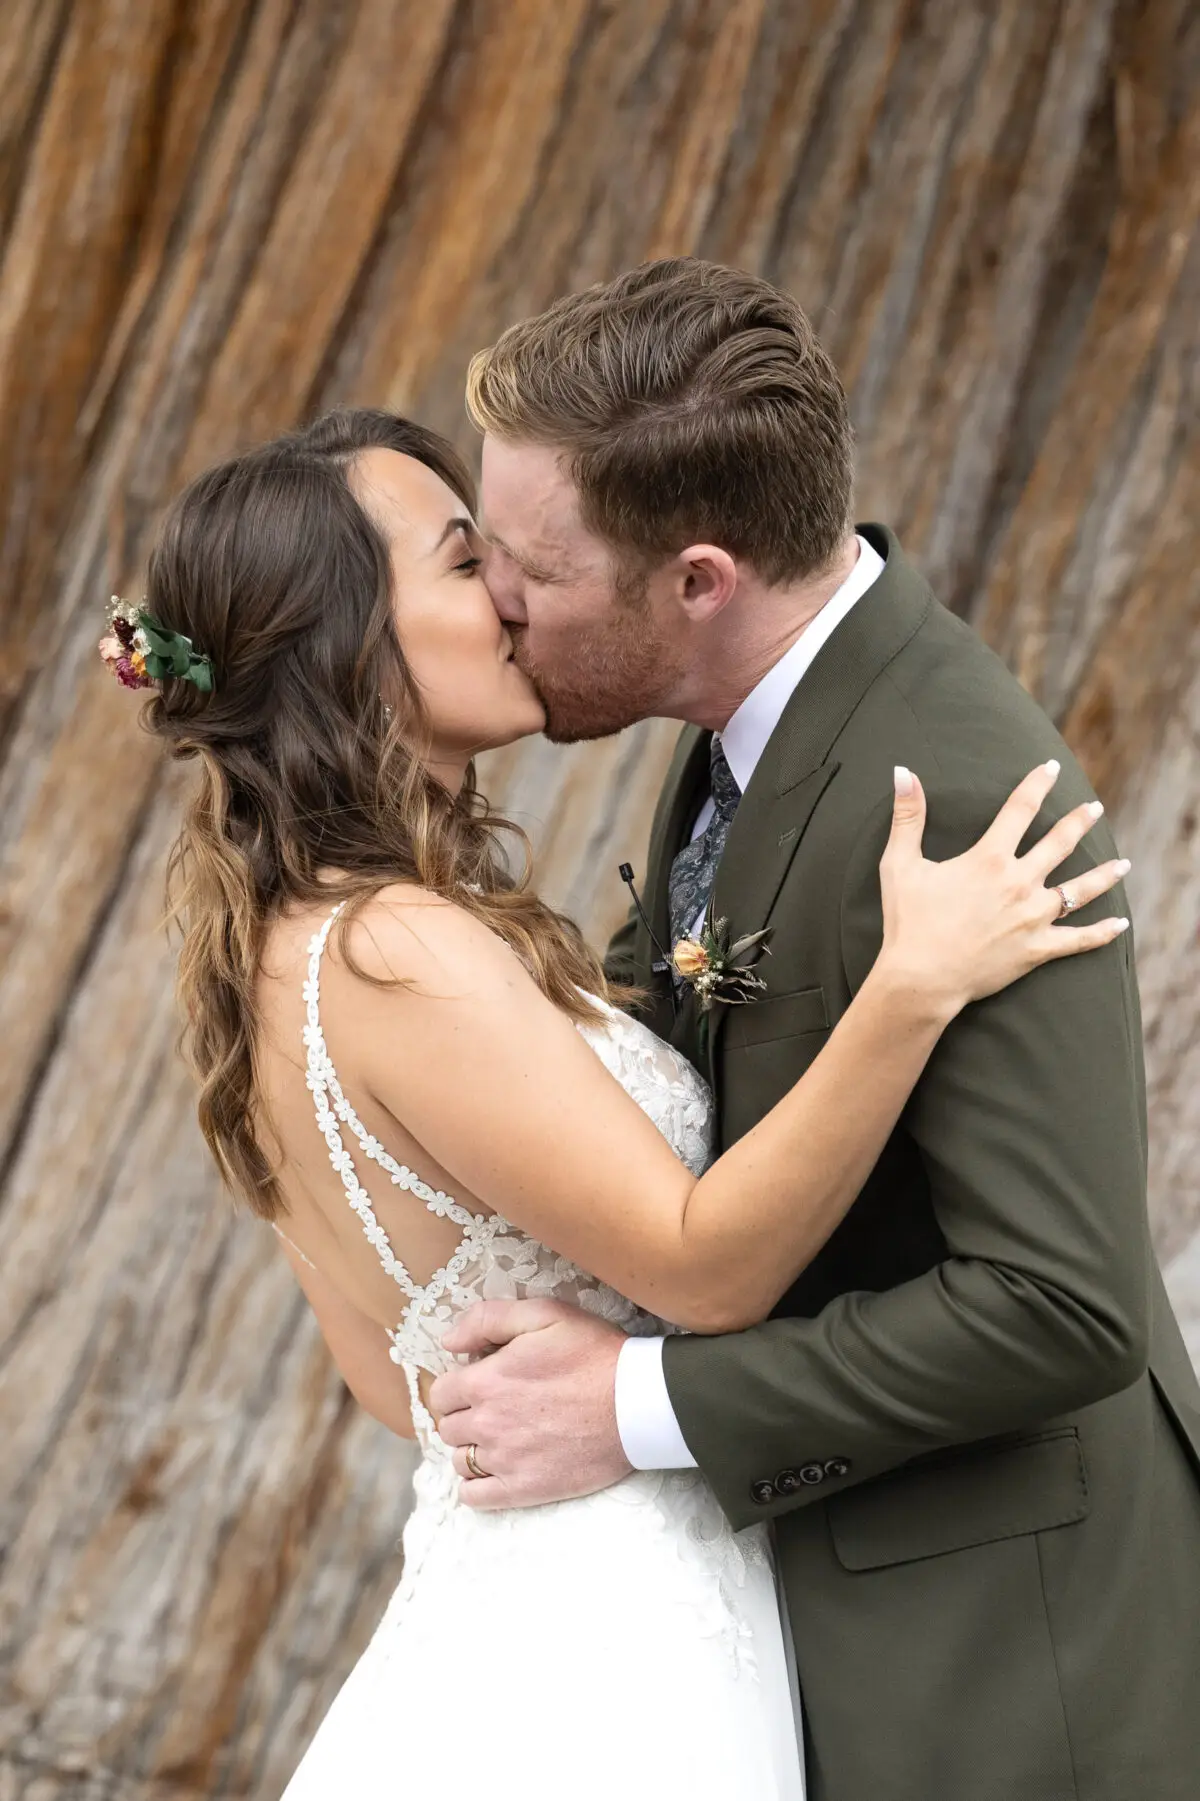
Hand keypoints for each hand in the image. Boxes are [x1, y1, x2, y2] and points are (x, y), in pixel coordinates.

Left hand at [429, 1300, 632, 1509]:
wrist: (637, 1403)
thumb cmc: (593, 1353)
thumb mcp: (544, 1314)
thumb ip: (487, 1319)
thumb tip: (448, 1342)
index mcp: (486, 1381)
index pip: (441, 1392)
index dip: (458, 1386)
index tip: (480, 1383)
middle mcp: (487, 1423)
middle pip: (449, 1427)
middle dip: (465, 1416)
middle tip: (495, 1408)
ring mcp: (505, 1460)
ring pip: (460, 1461)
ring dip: (472, 1449)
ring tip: (501, 1437)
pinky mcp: (525, 1489)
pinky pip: (474, 1497)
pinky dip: (476, 1485)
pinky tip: (496, 1469)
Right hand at [878, 760, 1130, 1018]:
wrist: (922, 978)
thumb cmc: (909, 922)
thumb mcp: (900, 864)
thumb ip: (907, 816)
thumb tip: (903, 772)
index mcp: (989, 859)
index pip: (1020, 809)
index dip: (1037, 785)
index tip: (1051, 769)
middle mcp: (1019, 883)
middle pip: (1060, 843)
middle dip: (1080, 822)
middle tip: (1094, 808)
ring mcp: (1033, 917)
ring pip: (1080, 890)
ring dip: (1104, 874)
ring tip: (1123, 863)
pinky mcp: (1037, 949)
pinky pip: (1079, 939)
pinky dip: (1102, 933)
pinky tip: (1120, 924)